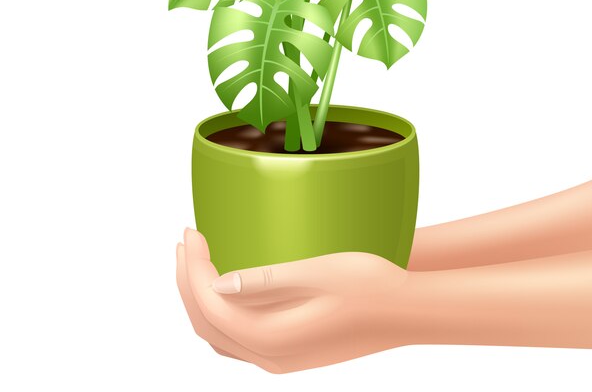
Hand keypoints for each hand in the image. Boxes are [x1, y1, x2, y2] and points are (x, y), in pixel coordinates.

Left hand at [176, 228, 408, 372]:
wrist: (404, 312)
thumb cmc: (368, 285)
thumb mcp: (317, 273)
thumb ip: (265, 281)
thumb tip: (217, 283)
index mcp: (273, 336)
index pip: (210, 302)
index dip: (193, 267)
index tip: (191, 233)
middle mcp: (270, 357)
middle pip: (206, 323)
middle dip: (188, 282)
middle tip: (187, 242)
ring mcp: (280, 360)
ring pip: (219, 335)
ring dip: (200, 298)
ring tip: (197, 261)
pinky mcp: (290, 353)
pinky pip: (238, 339)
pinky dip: (220, 312)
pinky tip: (227, 288)